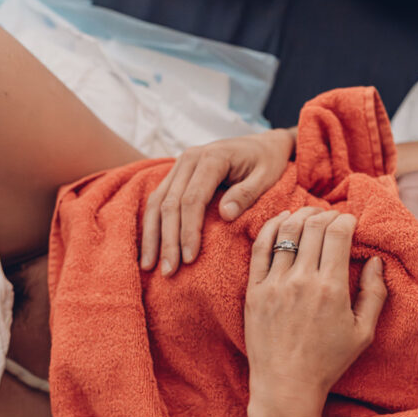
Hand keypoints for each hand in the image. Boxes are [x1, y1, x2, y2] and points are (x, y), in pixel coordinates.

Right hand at [140, 128, 295, 275]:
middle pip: (170, 203)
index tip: (190, 259)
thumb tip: (225, 214)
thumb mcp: (267, 177)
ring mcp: (180, 166)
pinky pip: (158, 200)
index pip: (192, 199)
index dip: (188, 231)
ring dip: (152, 236)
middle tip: (169, 272)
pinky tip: (150, 248)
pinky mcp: (176, 175)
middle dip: (167, 240)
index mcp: (212, 158)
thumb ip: (247, 194)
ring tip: (149, 266)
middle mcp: (189, 159)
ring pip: (157, 203)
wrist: (263, 144)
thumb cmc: (268, 162)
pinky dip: (152, 225)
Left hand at [244, 207, 387, 416]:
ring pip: (287, 231)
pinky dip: (271, 227)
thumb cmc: (327, 363)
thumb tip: (375, 261)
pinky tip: (281, 221)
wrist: (286, 386)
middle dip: (326, 215)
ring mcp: (274, 284)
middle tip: (332, 219)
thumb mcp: (363, 333)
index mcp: (331, 288)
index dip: (346, 220)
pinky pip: (260, 247)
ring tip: (309, 217)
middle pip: (313, 226)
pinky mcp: (254, 290)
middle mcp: (302, 281)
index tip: (350, 223)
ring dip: (301, 216)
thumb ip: (374, 294)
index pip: (338, 233)